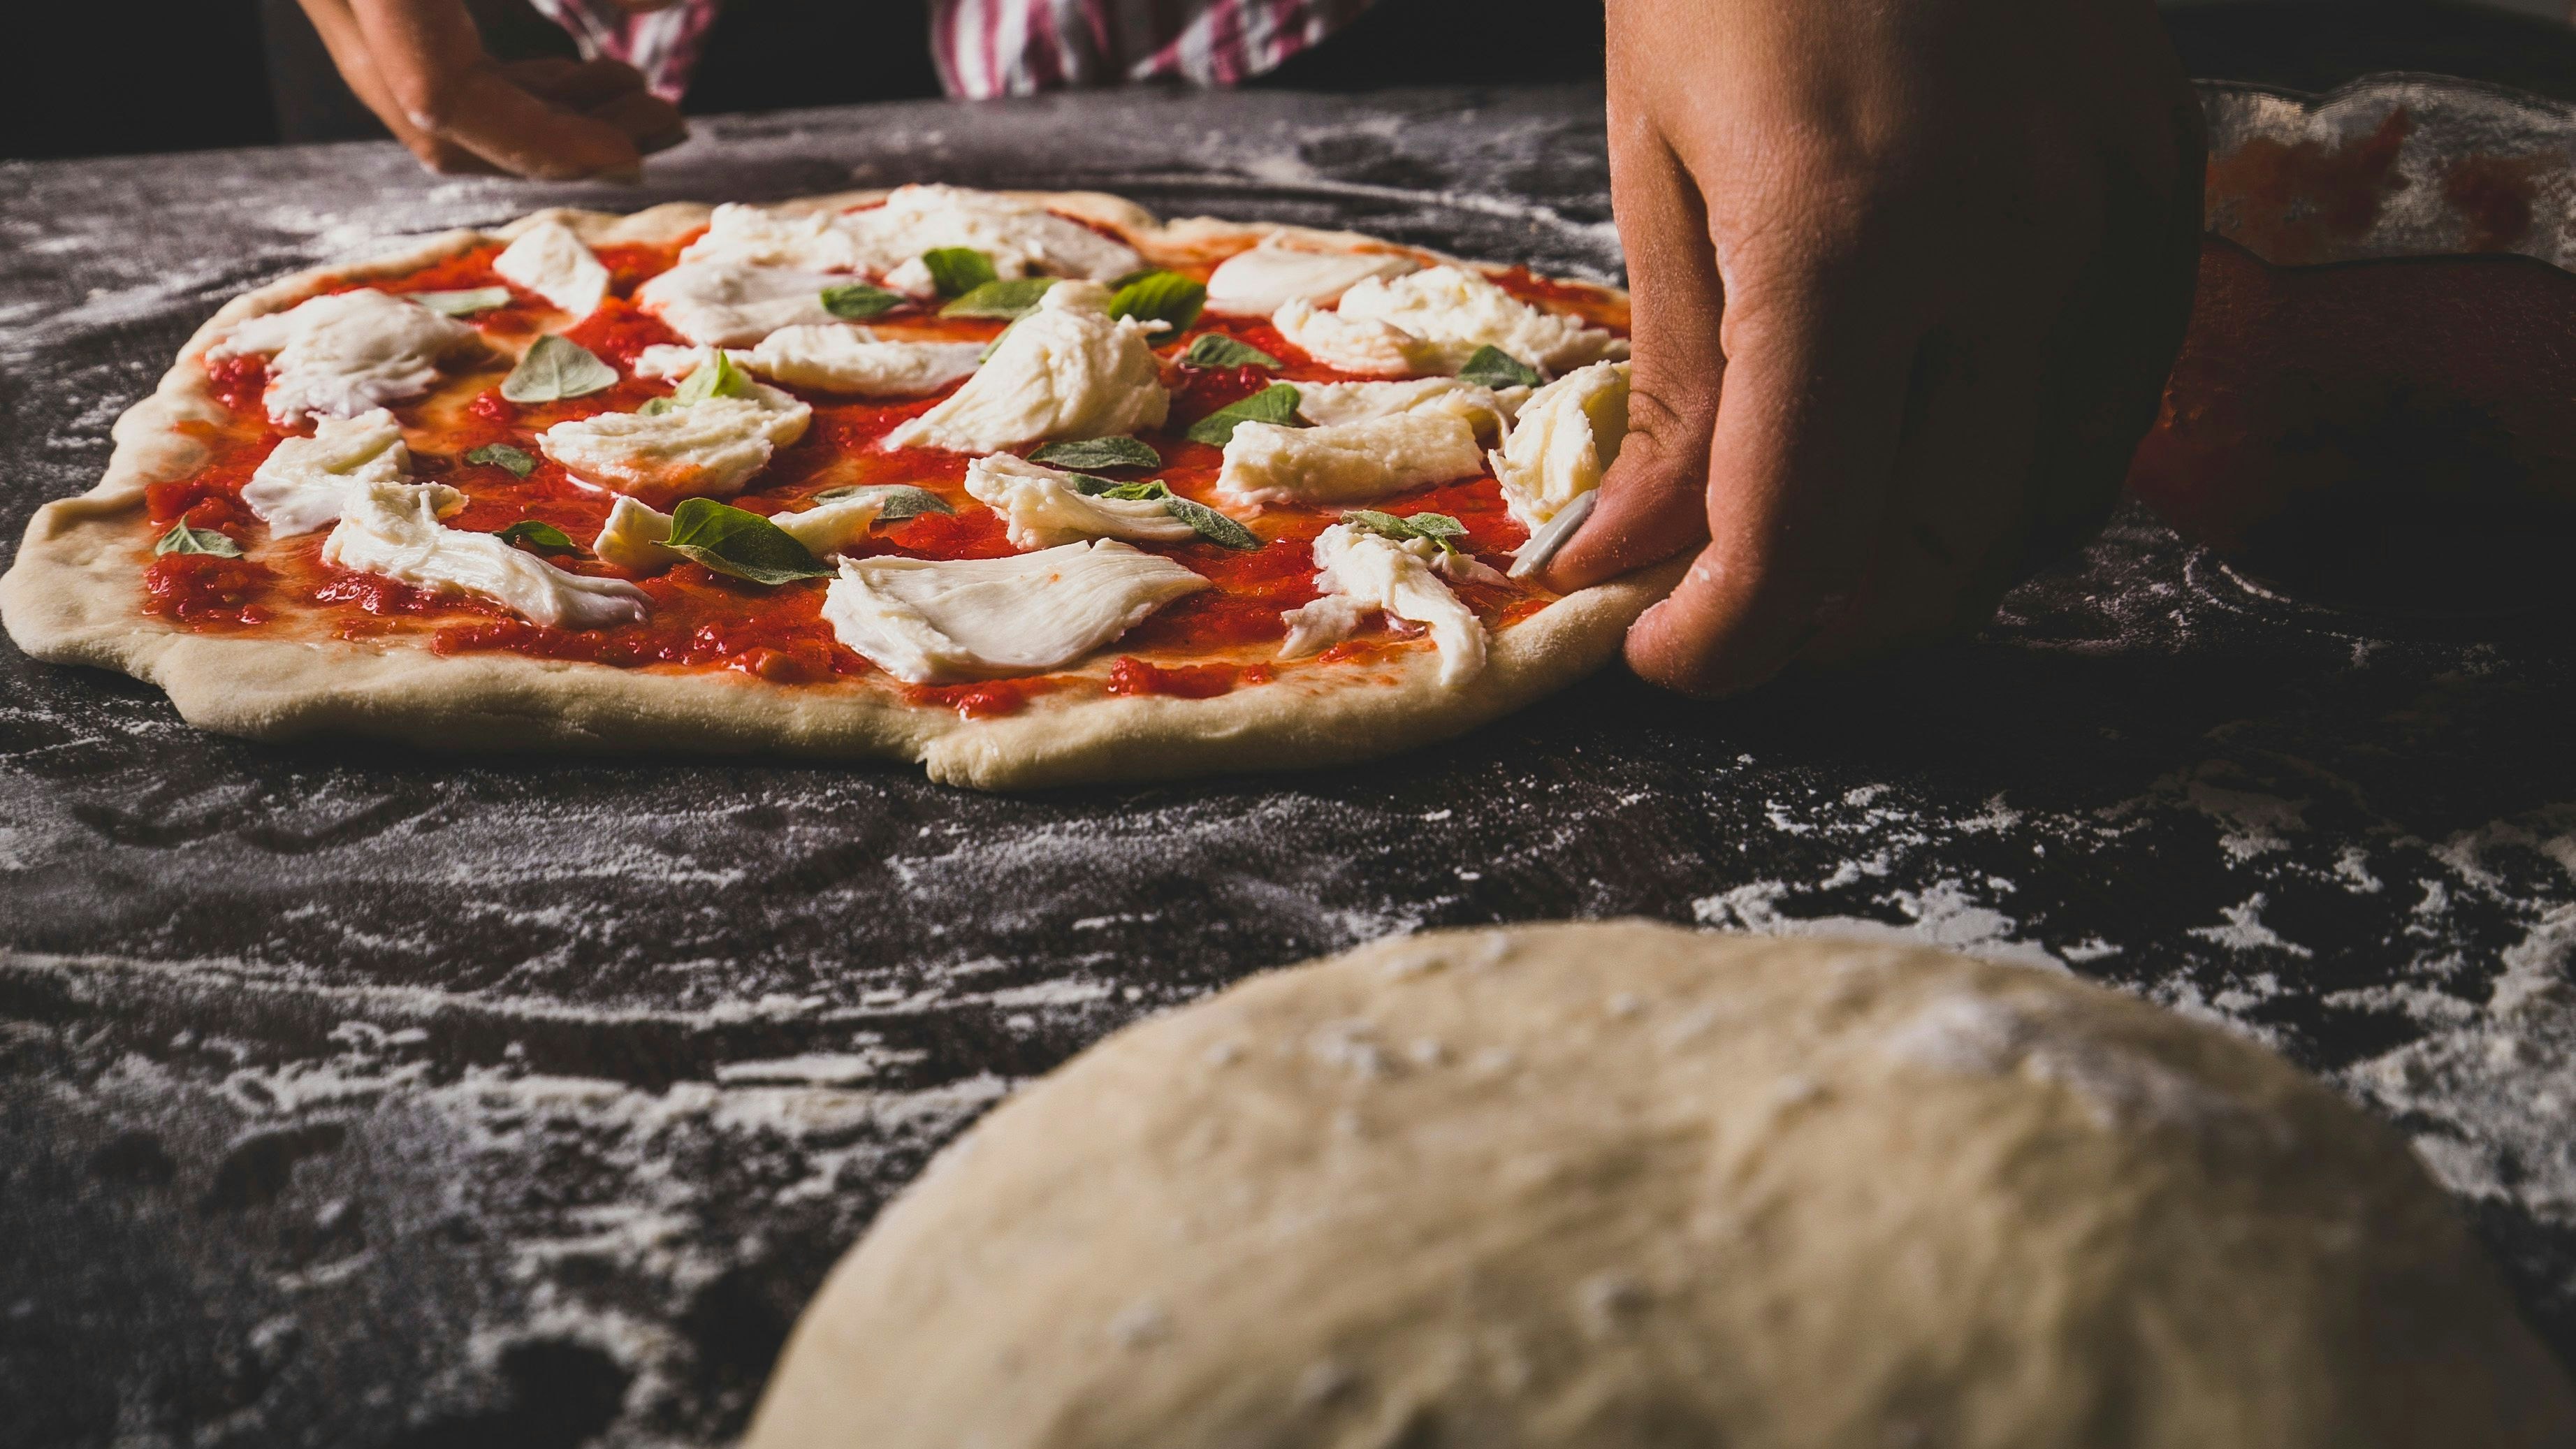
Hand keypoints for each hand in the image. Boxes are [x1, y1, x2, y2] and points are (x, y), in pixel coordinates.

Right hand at [294, 0, 687, 178]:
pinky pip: (424, 61)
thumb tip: (669, 5)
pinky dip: (506, 83)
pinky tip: (585, 75)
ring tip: (638, 99)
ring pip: (431, 97)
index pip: (442, 95)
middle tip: (665, 127)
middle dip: (560, 140)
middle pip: (438, 118)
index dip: (543, 140)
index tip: (632, 154)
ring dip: (542, 112)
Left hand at [1552, 0, 2204, 694]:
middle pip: (1935, 549)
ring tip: (1821, 546)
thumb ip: (1672, 389)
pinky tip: (1926, 456)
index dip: (1725, 639)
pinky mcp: (2170, 192)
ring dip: (1922, 566)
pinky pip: (2108, 409)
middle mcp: (2010, 247)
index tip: (1667, 659)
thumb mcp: (1659, 164)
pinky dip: (2012, 478)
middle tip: (1733, 615)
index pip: (1798, 532)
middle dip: (1822, 624)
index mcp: (1845, 237)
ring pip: (2042, 503)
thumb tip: (1636, 562)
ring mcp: (2114, 222)